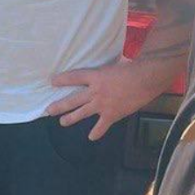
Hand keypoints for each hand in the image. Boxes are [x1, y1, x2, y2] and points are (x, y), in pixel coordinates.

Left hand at [48, 58, 166, 140]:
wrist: (146, 79)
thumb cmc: (134, 67)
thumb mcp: (117, 62)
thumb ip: (111, 64)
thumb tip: (117, 57)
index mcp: (96, 76)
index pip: (74, 77)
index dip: (62, 80)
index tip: (52, 82)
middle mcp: (95, 91)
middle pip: (73, 99)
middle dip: (59, 106)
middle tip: (48, 110)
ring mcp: (102, 104)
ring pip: (82, 113)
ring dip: (71, 118)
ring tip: (62, 122)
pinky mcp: (112, 115)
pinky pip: (101, 126)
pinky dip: (96, 132)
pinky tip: (91, 137)